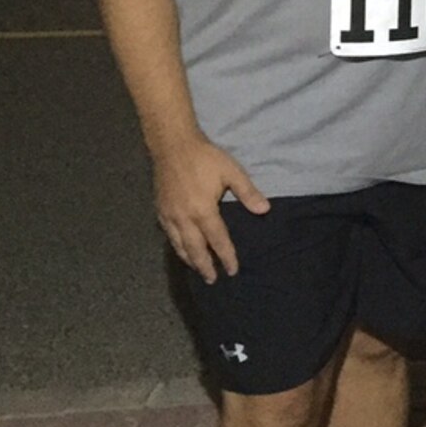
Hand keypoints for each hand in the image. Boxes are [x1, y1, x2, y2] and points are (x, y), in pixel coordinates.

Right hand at [151, 136, 268, 281]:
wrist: (172, 145)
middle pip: (195, 249)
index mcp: (203, 211)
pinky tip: (182, 249)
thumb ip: (248, 193)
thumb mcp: (231, 172)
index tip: (232, 270)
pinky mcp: (160, 210)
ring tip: (198, 270)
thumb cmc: (205, 158)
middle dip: (204, 266)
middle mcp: (184, 218)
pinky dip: (177, 247)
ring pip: (179, 245)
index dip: (226, 256)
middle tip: (212, 280)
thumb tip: (265, 210)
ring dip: (189, 260)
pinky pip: (169, 235)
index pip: (217, 240)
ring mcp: (169, 215)